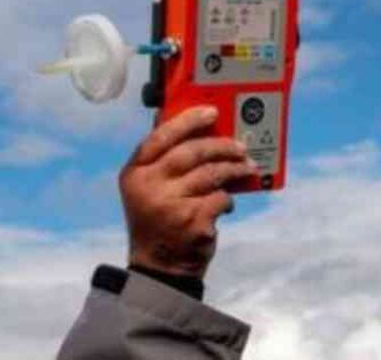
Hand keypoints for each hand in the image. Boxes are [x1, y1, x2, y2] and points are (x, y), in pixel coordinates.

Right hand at [119, 105, 255, 278]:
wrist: (159, 269)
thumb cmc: (157, 220)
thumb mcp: (147, 189)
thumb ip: (161, 159)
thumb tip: (184, 121)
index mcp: (134, 173)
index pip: (160, 136)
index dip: (187, 121)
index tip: (211, 112)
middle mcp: (149, 186)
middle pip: (191, 152)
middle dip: (220, 146)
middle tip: (239, 146)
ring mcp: (171, 204)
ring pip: (211, 174)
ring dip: (233, 169)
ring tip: (245, 168)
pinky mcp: (193, 222)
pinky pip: (221, 199)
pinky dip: (228, 199)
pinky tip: (226, 202)